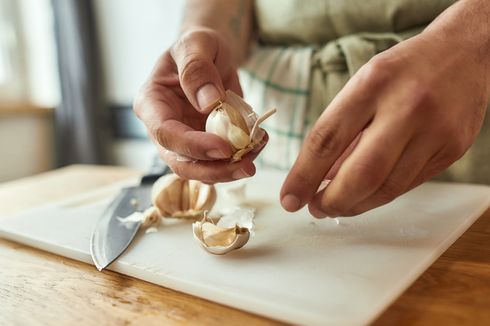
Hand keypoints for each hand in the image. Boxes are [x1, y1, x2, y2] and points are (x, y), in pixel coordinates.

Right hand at [134, 28, 263, 182]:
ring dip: (231, 169)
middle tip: (247, 167)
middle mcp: (163, 129)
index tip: (224, 148)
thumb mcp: (197, 43)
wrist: (211, 56)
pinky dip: (242, 158)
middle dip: (215, 170)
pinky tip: (259, 142)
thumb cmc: (198, 46)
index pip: (166, 134)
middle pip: (182, 163)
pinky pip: (221, 161)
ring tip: (258, 148)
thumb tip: (208, 103)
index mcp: (151, 103)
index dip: (194, 146)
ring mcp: (184, 141)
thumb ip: (197, 69)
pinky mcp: (205, 146)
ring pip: (202, 170)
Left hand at [280, 33, 488, 217]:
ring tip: (337, 204)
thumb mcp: (363, 85)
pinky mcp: (453, 150)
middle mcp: (407, 108)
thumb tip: (320, 177)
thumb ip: (342, 130)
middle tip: (315, 208)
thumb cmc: (404, 70)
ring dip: (356, 205)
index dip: (303, 175)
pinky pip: (409, 185)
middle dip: (332, 200)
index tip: (289, 198)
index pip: (327, 139)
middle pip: (361, 174)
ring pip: (388, 188)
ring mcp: (435, 131)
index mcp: (373, 84)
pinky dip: (381, 195)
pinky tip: (366, 193)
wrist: (466, 52)